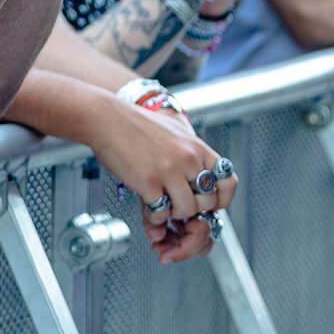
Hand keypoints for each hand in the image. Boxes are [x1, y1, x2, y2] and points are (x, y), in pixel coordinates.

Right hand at [83, 98, 231, 263]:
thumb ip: (189, 155)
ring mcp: (169, 170)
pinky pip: (161, 212)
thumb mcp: (173, 132)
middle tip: (178, 205)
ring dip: (173, 213)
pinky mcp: (148, 181)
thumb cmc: (134, 125)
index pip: (228, 180)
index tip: (210, 203)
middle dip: (193, 209)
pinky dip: (154, 215)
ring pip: (187, 210)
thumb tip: (195, 183)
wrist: (105, 118)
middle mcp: (187, 158)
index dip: (222, 198)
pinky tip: (147, 204)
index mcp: (197, 146)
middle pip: (208, 201)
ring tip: (161, 204)